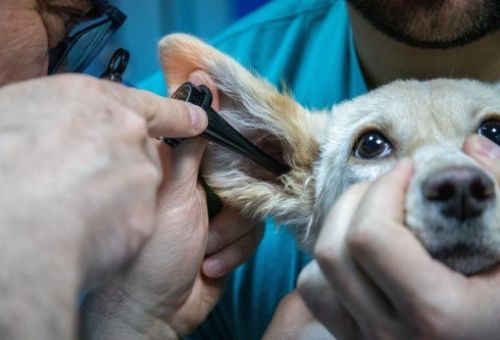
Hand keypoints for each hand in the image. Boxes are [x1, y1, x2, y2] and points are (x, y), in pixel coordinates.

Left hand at [81, 71, 263, 338]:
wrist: (160, 310)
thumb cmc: (154, 251)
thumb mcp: (174, 193)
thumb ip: (190, 146)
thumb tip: (198, 89)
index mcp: (181, 166)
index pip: (217, 136)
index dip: (236, 135)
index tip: (254, 136)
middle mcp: (201, 185)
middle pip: (243, 170)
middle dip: (235, 200)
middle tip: (217, 214)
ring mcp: (217, 211)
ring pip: (252, 203)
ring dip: (230, 233)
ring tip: (204, 250)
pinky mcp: (231, 236)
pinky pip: (253, 232)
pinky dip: (234, 250)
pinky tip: (210, 265)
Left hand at [298, 154, 499, 339]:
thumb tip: (471, 146)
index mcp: (436, 313)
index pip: (371, 237)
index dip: (383, 190)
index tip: (408, 171)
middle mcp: (389, 334)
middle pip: (334, 249)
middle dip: (356, 200)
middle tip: (388, 187)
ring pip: (315, 273)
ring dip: (338, 231)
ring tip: (373, 215)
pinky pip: (315, 295)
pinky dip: (329, 264)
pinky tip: (362, 254)